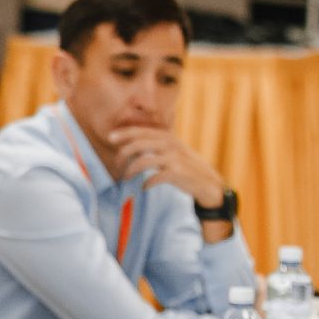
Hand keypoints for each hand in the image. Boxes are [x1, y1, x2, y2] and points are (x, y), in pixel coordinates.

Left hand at [110, 127, 227, 210]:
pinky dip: (146, 183)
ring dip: (130, 171)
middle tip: (116, 166)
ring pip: (143, 161)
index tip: (110, 137)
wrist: (208, 183)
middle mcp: (171, 145)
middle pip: (139, 145)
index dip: (125, 133)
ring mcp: (174, 159)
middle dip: (123, 155)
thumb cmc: (185, 167)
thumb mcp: (172, 151)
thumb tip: (130, 145)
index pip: (143, 132)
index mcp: (169, 138)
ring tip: (126, 179)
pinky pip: (154, 177)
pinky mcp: (178, 173)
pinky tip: (144, 187)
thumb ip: (155, 146)